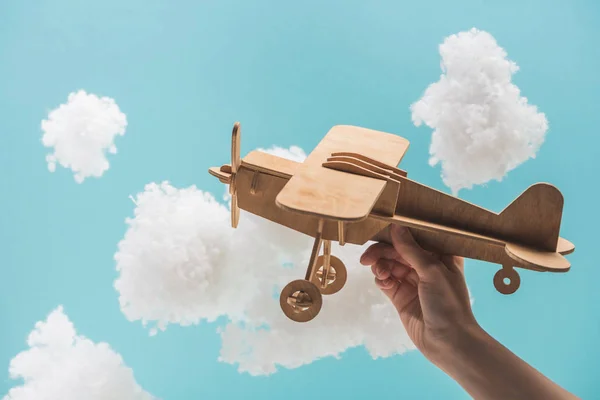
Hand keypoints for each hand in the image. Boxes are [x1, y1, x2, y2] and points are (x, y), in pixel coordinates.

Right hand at [360, 224, 478, 364]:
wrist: (448, 342)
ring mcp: (413, 282)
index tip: (381, 230)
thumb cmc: (449, 304)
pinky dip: (381, 279)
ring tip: (379, 272)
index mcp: (441, 256)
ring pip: (389, 265)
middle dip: (383, 251)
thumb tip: (395, 227)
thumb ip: (411, 249)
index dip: (399, 232)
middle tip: (368, 256)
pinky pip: (386, 281)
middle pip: (398, 250)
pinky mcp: (401, 297)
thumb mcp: (432, 271)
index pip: (417, 237)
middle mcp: (426, 266)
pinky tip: (383, 281)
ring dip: (380, 265)